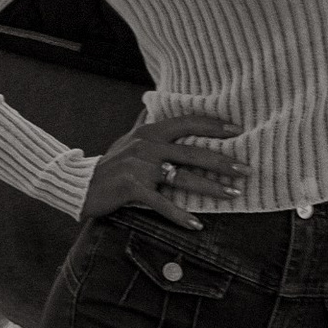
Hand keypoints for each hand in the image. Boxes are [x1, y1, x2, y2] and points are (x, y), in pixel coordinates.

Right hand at [81, 106, 241, 232]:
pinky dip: (179, 215)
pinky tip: (196, 224)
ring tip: (233, 195)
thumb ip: (143, 122)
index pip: (187, 123)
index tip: (238, 130)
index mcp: (149, 131)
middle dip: (222, 161)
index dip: (213, 125)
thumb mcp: (127, 138)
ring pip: (182, 178)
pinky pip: (161, 202)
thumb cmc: (110, 163)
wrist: (80, 184)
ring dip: (211, 188)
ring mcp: (139, 167)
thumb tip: (151, 102)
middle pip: (192, 152)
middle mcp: (146, 145)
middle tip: (246, 169)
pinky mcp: (132, 188)